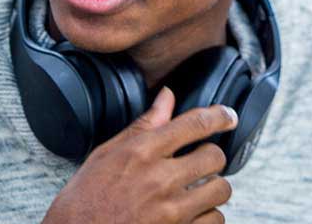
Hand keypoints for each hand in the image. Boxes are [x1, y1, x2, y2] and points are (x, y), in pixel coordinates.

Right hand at [42, 88, 239, 223]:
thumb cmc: (84, 201)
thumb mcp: (105, 155)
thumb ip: (142, 126)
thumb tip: (166, 98)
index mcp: (141, 153)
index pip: (193, 124)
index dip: (219, 116)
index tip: (227, 116)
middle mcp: (159, 179)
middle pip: (214, 156)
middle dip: (211, 157)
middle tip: (201, 162)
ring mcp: (171, 210)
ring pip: (220, 191)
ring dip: (212, 189)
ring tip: (198, 190)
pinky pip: (214, 221)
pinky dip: (207, 217)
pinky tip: (193, 214)